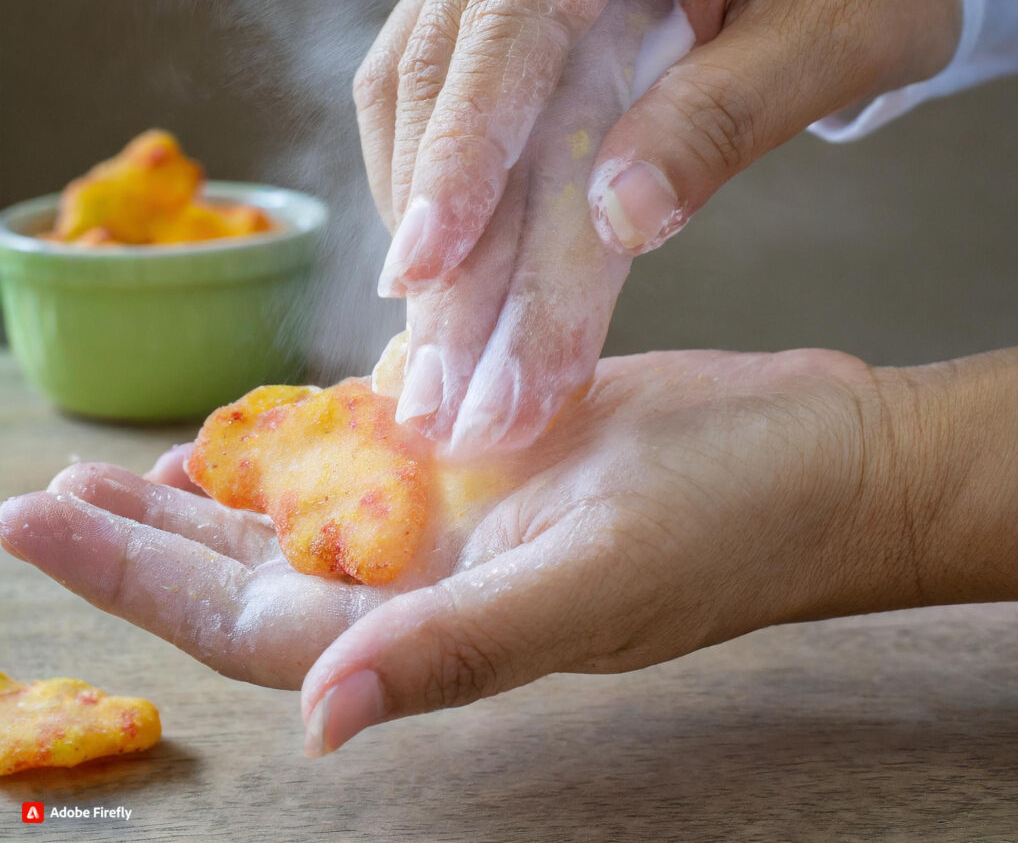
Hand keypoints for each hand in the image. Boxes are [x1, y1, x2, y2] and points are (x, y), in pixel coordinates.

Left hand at [8, 348, 1017, 757]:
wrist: (812, 451)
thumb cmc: (730, 516)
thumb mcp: (597, 579)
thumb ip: (462, 648)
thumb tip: (321, 724)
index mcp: (444, 620)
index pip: (259, 622)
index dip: (145, 586)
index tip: (43, 527)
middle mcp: (438, 573)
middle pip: (262, 568)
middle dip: (150, 539)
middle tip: (50, 492)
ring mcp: (464, 509)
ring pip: (311, 510)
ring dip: (219, 491)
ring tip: (126, 466)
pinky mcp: (496, 446)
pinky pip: (380, 447)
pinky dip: (314, 435)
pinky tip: (263, 421)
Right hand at [358, 0, 959, 453]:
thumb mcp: (834, 35)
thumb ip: (722, 121)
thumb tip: (619, 218)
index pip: (515, 18)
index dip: (463, 153)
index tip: (429, 268)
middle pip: (446, 52)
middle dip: (431, 206)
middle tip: (425, 336)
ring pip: (418, 64)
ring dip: (417, 193)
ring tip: (426, 310)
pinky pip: (437, 67)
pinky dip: (434, 164)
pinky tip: (444, 243)